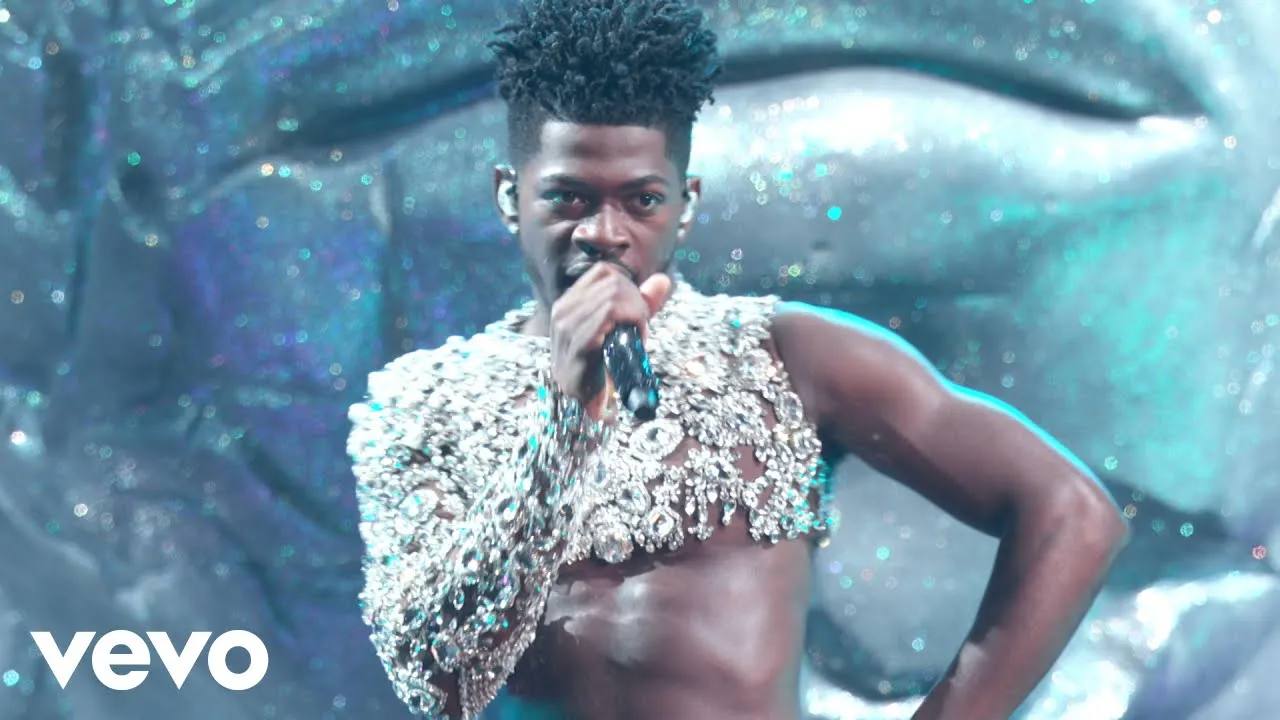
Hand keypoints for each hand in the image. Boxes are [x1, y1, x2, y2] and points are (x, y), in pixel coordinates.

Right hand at [549, 265, 671, 418]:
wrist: (578, 404)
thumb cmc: (598, 367)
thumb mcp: (621, 330)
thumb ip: (640, 304)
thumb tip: (663, 280)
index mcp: (568, 303)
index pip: (604, 272)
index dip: (628, 286)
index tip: (637, 311)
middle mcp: (563, 310)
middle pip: (613, 282)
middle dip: (637, 301)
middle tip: (641, 327)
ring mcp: (567, 326)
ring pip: (614, 295)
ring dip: (636, 313)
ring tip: (638, 335)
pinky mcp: (578, 342)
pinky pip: (610, 312)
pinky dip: (631, 321)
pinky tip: (634, 340)